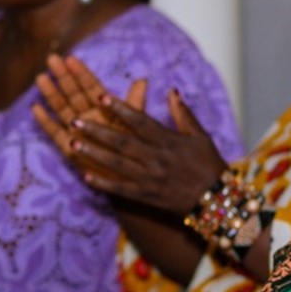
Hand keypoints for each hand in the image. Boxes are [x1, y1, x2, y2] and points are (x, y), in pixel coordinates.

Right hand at [33, 54, 147, 181]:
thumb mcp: (138, 124)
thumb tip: (143, 80)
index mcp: (105, 110)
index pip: (91, 88)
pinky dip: (46, 122)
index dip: (82, 73)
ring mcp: (79, 132)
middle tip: (52, 59)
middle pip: (74, 95)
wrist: (134, 177)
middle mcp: (90, 118)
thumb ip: (135, 102)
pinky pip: (56, 134)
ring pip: (62, 110)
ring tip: (41, 78)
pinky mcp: (71, 149)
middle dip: (63, 77)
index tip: (71, 58)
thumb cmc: (137, 148)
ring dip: (51, 94)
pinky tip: (36, 109)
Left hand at [33, 55, 226, 213]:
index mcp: (169, 142)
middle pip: (122, 142)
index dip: (120, 108)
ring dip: (93, 154)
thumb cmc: (209, 165)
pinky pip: (122, 190)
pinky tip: (86, 176)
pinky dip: (104, 184)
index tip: (100, 97)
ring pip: (117, 164)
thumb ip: (183, 114)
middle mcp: (157, 159)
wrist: (217, 200)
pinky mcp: (148, 197)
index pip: (140, 121)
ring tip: (72, 143)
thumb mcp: (200, 136)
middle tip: (75, 120)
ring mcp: (151, 179)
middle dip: (97, 130)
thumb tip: (171, 91)